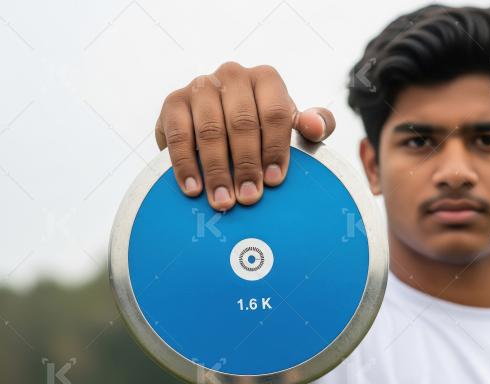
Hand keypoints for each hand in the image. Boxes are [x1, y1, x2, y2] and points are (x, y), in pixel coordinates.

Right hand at [155, 62, 335, 210]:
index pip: (275, 113)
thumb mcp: (292, 124)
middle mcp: (233, 75)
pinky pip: (177, 134)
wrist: (218, 118)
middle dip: (246, 165)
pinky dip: (185, 164)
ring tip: (223, 201)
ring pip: (210, 130)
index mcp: (266, 79)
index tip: (274, 181)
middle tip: (248, 197)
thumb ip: (316, 124)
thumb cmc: (264, 125)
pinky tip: (194, 188)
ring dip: (217, 170)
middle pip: (242, 122)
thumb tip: (316, 127)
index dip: (275, 149)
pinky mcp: (173, 101)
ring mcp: (201, 86)